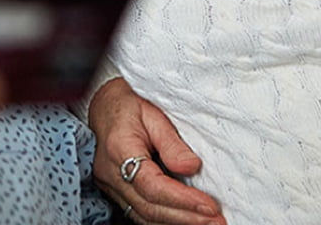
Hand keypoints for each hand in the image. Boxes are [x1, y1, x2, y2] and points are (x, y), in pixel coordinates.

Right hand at [89, 78, 224, 224]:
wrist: (103, 107)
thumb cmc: (128, 106)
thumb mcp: (153, 114)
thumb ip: (171, 142)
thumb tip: (191, 167)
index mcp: (119, 149)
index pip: (152, 185)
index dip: (182, 200)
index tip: (209, 207)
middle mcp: (110, 173)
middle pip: (149, 207)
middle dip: (186, 218)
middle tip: (217, 222)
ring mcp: (110, 186)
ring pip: (144, 216)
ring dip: (178, 223)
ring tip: (208, 224)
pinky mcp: (116, 192)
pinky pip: (140, 214)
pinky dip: (165, 221)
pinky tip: (186, 220)